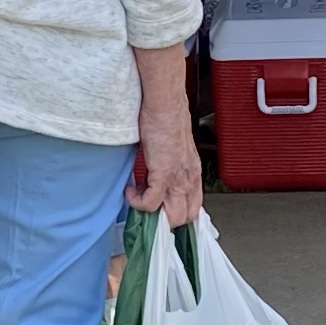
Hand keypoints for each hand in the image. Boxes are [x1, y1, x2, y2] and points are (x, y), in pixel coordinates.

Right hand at [127, 42, 202, 224]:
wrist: (164, 105)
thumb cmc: (166, 119)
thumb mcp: (172, 147)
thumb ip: (168, 162)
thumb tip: (155, 171)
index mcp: (192, 172)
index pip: (195, 206)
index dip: (179, 214)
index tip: (162, 212)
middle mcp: (189, 178)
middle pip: (186, 217)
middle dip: (165, 219)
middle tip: (147, 209)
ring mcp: (178, 178)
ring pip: (173, 216)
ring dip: (152, 214)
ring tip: (138, 199)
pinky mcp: (163, 174)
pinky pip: (151, 203)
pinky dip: (137, 202)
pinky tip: (130, 191)